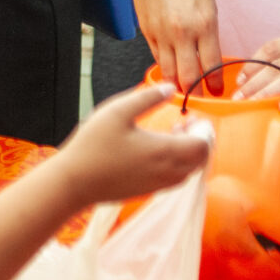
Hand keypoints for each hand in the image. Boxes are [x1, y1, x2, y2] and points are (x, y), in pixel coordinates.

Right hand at [51, 82, 211, 205]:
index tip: (192, 116)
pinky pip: (175, 179)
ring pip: (189, 171)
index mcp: (164, 151)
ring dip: (188, 153)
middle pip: (201, 160)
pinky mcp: (148, 192)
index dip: (204, 130)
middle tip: (187, 122)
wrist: (75, 182)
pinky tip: (158, 150)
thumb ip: (148, 97)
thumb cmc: (93, 145)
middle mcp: (166, 172)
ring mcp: (158, 185)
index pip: (203, 146)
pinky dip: (177, 164)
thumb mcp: (118, 110)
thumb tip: (171, 88)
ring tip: (172, 134)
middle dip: (200, 140)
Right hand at [125, 0, 224, 96]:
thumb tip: (209, 57)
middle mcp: (182, 32)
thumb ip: (208, 31)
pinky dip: (164, 69)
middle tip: (201, 101)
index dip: (215, 85)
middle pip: (189, 77)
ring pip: (170, 73)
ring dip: (178, 86)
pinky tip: (170, 73)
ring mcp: (162, 34)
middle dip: (196, 94)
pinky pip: (157, 58)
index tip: (218, 92)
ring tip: (185, 93)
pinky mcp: (146, 32)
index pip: (212, 66)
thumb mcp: (208, 1)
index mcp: (204, 23)